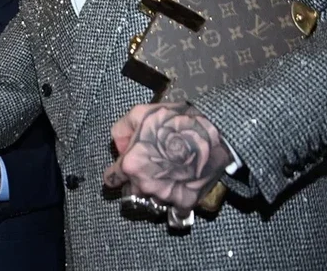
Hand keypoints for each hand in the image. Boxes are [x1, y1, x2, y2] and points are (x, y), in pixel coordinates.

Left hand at [103, 103, 232, 212]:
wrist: (213, 131)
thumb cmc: (175, 120)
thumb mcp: (140, 113)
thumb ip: (122, 129)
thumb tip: (120, 146)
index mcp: (131, 164)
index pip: (112, 179)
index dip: (116, 174)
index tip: (122, 172)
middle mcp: (145, 184)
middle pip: (132, 192)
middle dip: (137, 183)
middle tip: (149, 171)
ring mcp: (165, 195)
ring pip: (153, 201)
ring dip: (157, 193)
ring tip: (168, 179)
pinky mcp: (186, 202)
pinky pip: (176, 213)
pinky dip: (176, 206)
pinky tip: (180, 194)